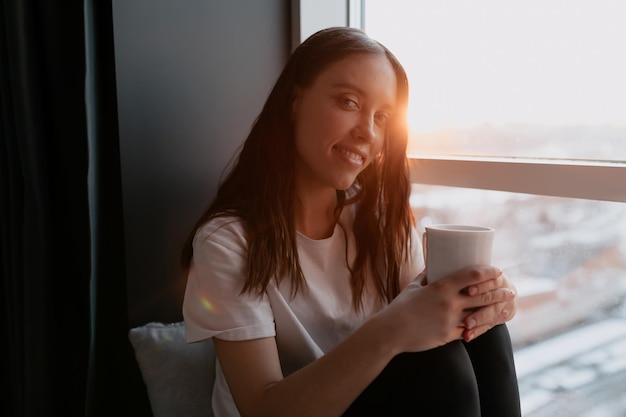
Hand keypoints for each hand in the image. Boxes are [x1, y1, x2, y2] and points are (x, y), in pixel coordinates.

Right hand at [379, 265, 514, 352]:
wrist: (392, 330)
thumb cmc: (400, 306)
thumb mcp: (414, 287)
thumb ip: (426, 276)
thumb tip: (432, 265)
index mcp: (441, 287)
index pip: (472, 275)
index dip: (488, 272)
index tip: (498, 270)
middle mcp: (450, 302)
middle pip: (483, 295)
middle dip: (499, 291)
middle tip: (509, 290)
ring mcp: (451, 320)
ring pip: (480, 314)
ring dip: (495, 310)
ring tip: (506, 307)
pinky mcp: (449, 335)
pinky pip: (469, 331)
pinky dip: (478, 328)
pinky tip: (487, 325)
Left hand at [461, 272, 516, 341]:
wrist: (506, 290)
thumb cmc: (480, 277)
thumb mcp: (476, 272)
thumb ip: (454, 271)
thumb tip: (426, 273)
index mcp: (493, 276)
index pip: (489, 280)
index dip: (481, 285)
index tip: (468, 291)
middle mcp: (498, 290)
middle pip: (489, 300)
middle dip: (479, 311)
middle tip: (466, 319)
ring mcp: (498, 306)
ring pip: (490, 315)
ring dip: (477, 322)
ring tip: (466, 328)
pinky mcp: (494, 319)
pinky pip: (486, 326)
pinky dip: (477, 331)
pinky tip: (467, 337)